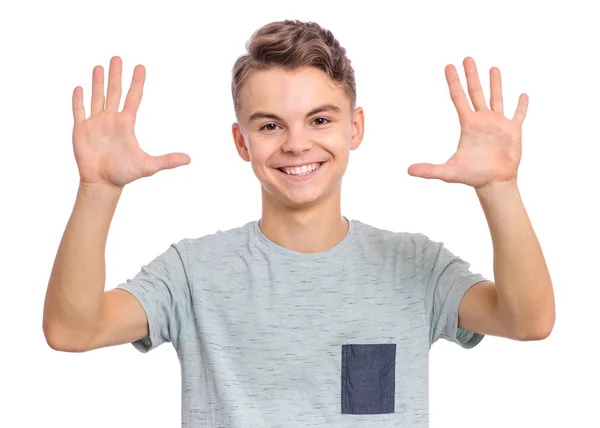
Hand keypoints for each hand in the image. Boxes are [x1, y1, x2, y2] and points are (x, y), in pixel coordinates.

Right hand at [71, 56, 189, 188]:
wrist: (103, 183)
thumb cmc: (125, 174)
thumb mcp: (148, 166)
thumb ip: (167, 160)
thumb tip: (189, 160)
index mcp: (126, 124)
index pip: (133, 97)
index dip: (137, 82)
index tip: (140, 66)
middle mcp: (111, 120)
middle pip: (114, 92)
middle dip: (116, 75)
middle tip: (118, 57)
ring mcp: (95, 123)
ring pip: (97, 97)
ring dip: (97, 82)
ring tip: (100, 66)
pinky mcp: (81, 130)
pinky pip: (79, 111)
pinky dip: (78, 100)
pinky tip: (79, 88)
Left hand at [407, 57, 527, 189]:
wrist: (494, 183)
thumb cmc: (472, 176)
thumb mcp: (449, 172)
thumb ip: (429, 170)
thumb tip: (409, 171)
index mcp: (468, 124)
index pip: (458, 98)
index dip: (453, 82)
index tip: (448, 66)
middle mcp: (482, 120)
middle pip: (475, 92)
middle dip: (471, 75)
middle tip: (467, 58)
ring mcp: (498, 124)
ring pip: (496, 98)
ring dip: (495, 83)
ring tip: (493, 68)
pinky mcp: (513, 131)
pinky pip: (518, 115)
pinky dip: (521, 106)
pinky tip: (523, 95)